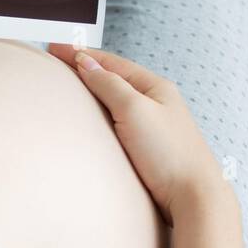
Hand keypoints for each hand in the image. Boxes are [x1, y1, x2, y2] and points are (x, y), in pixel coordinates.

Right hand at [49, 45, 230, 223]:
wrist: (193, 198)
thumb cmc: (169, 153)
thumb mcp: (134, 109)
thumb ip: (109, 84)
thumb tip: (86, 63)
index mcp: (155, 87)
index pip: (111, 63)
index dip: (81, 54)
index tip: (55, 49)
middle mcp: (155, 103)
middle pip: (114, 79)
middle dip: (86, 69)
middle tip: (58, 63)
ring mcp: (152, 126)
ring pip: (117, 101)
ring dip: (94, 92)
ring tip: (71, 87)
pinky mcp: (147, 150)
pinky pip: (119, 123)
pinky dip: (101, 115)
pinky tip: (93, 122)